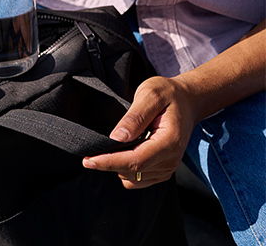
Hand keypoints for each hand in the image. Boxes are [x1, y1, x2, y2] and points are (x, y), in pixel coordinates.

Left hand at [82, 76, 201, 188]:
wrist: (187, 102)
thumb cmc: (168, 95)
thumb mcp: (150, 95)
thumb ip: (134, 117)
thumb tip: (117, 137)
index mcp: (170, 142)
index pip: (136, 161)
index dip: (110, 163)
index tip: (87, 161)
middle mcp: (171, 159)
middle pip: (132, 171)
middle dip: (108, 163)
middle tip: (91, 150)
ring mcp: (168, 167)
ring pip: (132, 178)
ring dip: (117, 165)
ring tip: (117, 144)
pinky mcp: (162, 171)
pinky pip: (137, 180)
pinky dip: (125, 170)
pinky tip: (124, 153)